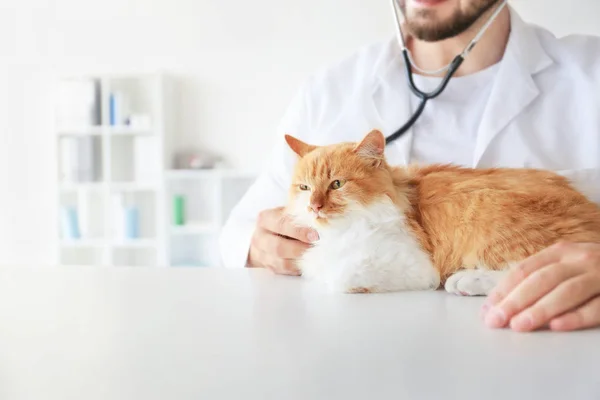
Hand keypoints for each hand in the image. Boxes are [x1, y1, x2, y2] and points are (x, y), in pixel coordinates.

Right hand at [247, 207, 318, 275]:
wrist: (268, 236)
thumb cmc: (283, 222)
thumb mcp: (289, 212)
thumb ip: (301, 215)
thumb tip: (318, 218)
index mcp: (265, 219)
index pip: (281, 224)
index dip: (299, 231)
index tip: (315, 235)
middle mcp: (260, 238)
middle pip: (279, 247)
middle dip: (300, 249)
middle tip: (317, 248)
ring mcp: (262, 255)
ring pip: (282, 263)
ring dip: (301, 261)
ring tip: (316, 256)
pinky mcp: (269, 268)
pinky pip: (285, 271)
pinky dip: (299, 269)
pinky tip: (309, 263)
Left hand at [482, 242, 599, 331]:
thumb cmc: (593, 269)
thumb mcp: (567, 263)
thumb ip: (539, 277)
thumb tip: (500, 302)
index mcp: (561, 251)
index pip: (525, 269)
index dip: (504, 289)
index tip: (487, 309)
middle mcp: (580, 259)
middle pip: (542, 280)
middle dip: (515, 301)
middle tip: (496, 320)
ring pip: (567, 292)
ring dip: (540, 309)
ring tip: (519, 326)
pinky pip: (597, 306)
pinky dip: (577, 316)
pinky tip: (558, 326)